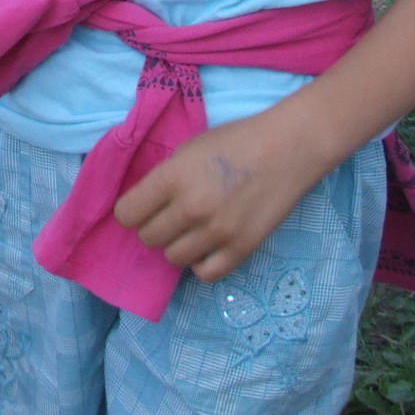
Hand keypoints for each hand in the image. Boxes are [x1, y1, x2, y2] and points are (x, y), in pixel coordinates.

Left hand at [113, 110, 324, 282]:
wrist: (288, 148)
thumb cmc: (236, 141)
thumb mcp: (189, 149)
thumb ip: (164, 178)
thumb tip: (144, 206)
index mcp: (172, 177)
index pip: (126, 214)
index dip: (133, 210)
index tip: (144, 206)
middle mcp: (191, 208)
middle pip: (148, 238)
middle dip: (156, 226)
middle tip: (173, 214)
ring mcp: (216, 233)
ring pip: (172, 258)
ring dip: (179, 244)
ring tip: (195, 228)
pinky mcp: (240, 250)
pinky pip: (204, 274)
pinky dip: (202, 262)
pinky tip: (210, 244)